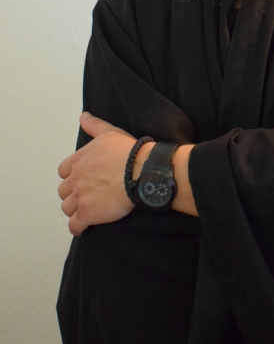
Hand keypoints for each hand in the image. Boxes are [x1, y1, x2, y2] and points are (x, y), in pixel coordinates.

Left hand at [58, 112, 135, 235]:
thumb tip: (83, 116)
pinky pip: (75, 225)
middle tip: (86, 194)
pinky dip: (77, 227)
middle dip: (73, 193)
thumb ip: (94, 125)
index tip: (82, 178)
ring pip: (67, 208)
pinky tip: (83, 227)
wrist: (140, 171)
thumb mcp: (110, 133)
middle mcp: (75, 179)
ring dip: (75, 209)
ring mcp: (79, 198)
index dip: (72, 175)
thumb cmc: (127, 152)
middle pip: (64, 190)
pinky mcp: (87, 214)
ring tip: (86, 210)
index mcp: (78, 161)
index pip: (63, 171)